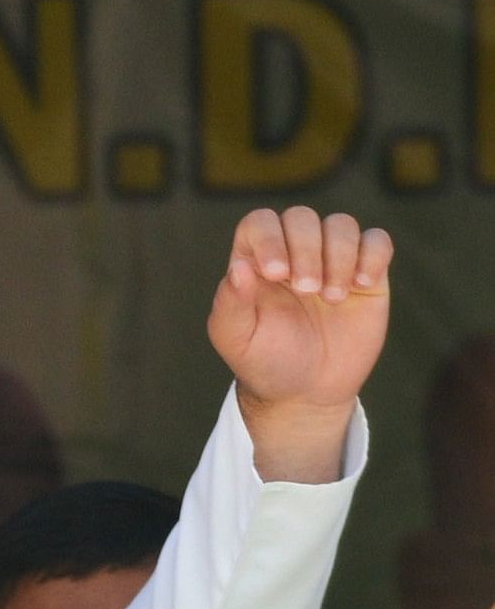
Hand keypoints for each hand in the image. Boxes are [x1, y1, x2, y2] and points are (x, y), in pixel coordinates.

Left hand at [211, 206, 391, 477]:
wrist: (308, 390)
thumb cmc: (266, 361)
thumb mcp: (238, 339)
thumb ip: (231, 302)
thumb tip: (239, 266)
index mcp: (256, 262)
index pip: (260, 222)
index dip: (269, 237)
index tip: (276, 274)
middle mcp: (293, 253)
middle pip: (302, 218)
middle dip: (306, 250)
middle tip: (308, 291)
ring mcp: (332, 260)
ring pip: (341, 224)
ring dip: (339, 256)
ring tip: (333, 298)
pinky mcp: (367, 272)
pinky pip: (377, 240)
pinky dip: (373, 255)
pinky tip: (362, 284)